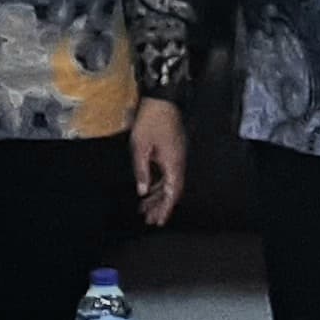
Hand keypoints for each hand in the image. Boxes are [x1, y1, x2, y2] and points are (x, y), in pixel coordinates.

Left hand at [131, 97, 186, 225]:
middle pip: (171, 190)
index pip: (172, 193)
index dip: (165, 208)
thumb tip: (142, 191)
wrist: (162, 99)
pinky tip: (148, 187)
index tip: (159, 221)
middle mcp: (178, 162)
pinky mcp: (172, 150)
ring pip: (169, 182)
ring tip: (145, 207)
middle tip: (150, 219)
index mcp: (173, 163)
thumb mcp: (140, 147)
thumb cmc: (151, 120)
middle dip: (160, 206)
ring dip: (158, 195)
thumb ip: (142, 171)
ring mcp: (176, 155)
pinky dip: (158, 183)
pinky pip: (167, 172)